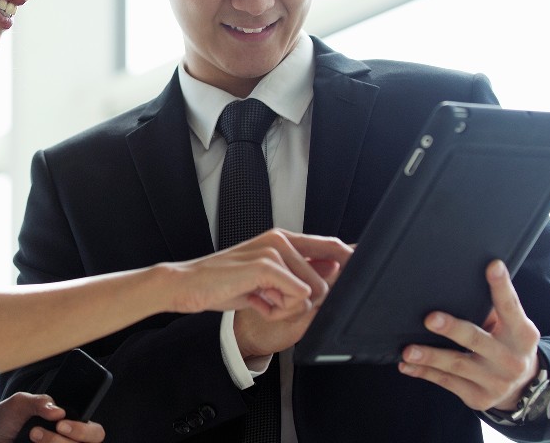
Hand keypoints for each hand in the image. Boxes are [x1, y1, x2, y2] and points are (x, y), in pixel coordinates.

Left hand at [0, 393, 104, 442]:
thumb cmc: (5, 419)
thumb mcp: (20, 402)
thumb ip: (39, 401)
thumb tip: (59, 411)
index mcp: (69, 423)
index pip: (94, 431)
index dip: (84, 430)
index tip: (61, 424)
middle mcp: (67, 441)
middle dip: (63, 441)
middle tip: (37, 433)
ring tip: (30, 436)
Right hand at [166, 229, 351, 320]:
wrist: (186, 284)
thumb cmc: (222, 284)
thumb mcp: (265, 281)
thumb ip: (294, 276)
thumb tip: (331, 276)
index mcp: (282, 239)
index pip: (331, 246)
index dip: (350, 258)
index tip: (363, 267)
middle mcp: (281, 239)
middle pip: (326, 280)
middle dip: (303, 303)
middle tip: (272, 303)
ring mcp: (273, 250)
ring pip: (312, 292)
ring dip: (288, 308)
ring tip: (261, 301)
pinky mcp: (266, 265)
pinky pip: (296, 296)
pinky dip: (278, 309)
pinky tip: (257, 303)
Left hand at [397, 260, 541, 410]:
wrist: (524, 388)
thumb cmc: (508, 344)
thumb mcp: (511, 327)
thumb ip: (493, 308)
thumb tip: (461, 280)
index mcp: (522, 334)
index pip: (511, 307)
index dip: (502, 286)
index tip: (492, 266)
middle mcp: (510, 358)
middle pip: (477, 339)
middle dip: (453, 329)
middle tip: (430, 319)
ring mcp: (495, 381)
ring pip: (457, 365)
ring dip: (430, 356)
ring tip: (408, 350)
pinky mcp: (478, 397)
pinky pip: (446, 383)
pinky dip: (424, 373)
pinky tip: (407, 365)